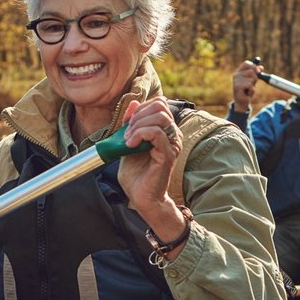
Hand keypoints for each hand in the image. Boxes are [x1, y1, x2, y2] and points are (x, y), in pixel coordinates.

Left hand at [117, 96, 181, 210]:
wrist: (140, 197)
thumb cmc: (136, 174)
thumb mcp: (129, 142)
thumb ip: (131, 123)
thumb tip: (133, 103)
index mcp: (165, 130)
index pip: (159, 104)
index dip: (140, 108)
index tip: (127, 124)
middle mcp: (173, 135)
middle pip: (160, 106)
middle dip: (138, 115)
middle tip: (126, 133)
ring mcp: (172, 144)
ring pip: (160, 117)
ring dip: (138, 125)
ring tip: (128, 140)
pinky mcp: (168, 154)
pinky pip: (156, 133)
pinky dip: (140, 134)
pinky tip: (130, 144)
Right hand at [231, 59, 262, 112]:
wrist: (241, 102)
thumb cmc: (246, 91)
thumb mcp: (252, 80)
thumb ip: (256, 73)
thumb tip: (261, 67)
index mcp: (239, 72)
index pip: (246, 63)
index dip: (254, 66)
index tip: (259, 71)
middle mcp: (236, 75)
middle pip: (252, 70)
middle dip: (255, 78)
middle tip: (251, 84)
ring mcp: (236, 80)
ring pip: (252, 78)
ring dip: (253, 85)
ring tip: (248, 89)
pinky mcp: (237, 87)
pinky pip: (250, 85)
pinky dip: (251, 90)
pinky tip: (247, 93)